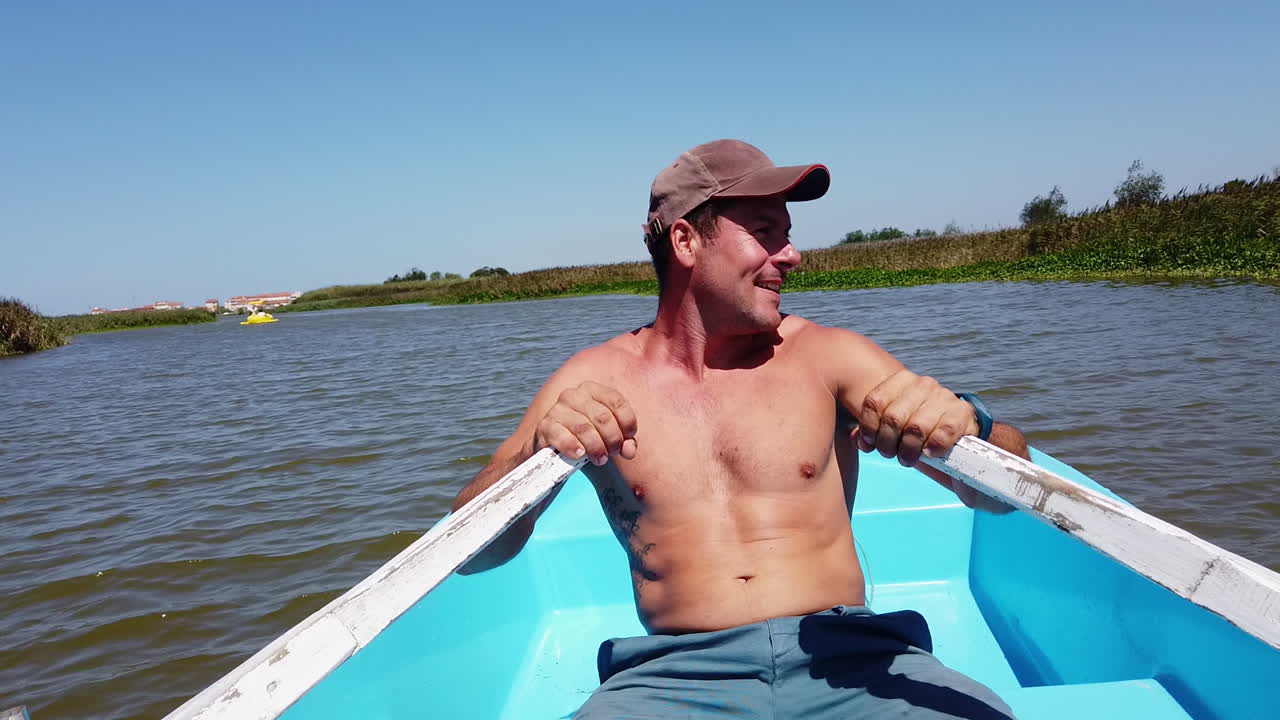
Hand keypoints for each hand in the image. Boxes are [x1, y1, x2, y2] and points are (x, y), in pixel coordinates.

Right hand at [535, 381, 637, 465]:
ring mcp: (557, 409)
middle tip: (612, 453)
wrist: (552, 446)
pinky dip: (573, 447)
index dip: (627, 423)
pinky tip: (580, 454)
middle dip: (613, 439)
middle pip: (603, 418)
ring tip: (600, 459)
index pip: (617, 402)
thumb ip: (623, 441)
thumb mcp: (607, 435)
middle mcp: (574, 395)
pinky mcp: (545, 426)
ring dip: (597, 448)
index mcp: (592, 390)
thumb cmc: (585, 437)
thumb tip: (629, 450)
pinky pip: (563, 437)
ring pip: (585, 428)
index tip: (628, 438)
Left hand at [855, 370, 979, 466]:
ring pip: (916, 428)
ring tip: (907, 459)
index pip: (875, 401)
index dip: (868, 427)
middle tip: (890, 455)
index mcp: (902, 381)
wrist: (955, 431)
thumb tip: (859, 440)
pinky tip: (929, 453)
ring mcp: (944, 397)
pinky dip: (932, 448)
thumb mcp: (893, 425)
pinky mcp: (962, 414)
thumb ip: (872, 429)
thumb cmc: (917, 428)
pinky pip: (941, 435)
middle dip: (887, 443)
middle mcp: (923, 384)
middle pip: (893, 418)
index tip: (870, 443)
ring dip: (908, 450)